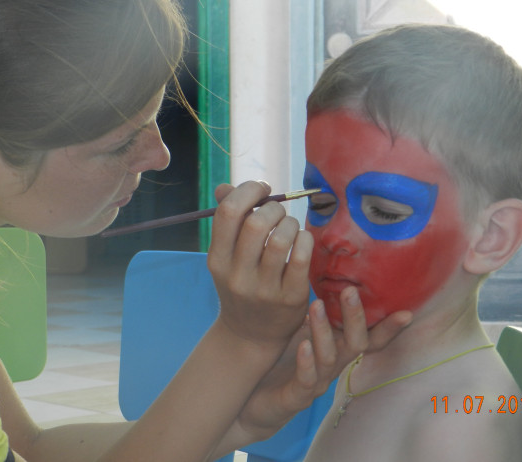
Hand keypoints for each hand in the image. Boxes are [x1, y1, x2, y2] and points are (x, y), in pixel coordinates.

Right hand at [207, 181, 311, 352]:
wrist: (250, 335)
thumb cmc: (240, 284)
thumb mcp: (225, 257)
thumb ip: (227, 221)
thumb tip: (224, 187)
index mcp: (217, 259)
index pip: (228, 212)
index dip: (248, 191)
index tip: (261, 190)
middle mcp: (237, 275)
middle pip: (257, 223)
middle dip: (274, 208)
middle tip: (279, 212)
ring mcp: (264, 289)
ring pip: (282, 238)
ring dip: (291, 223)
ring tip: (290, 227)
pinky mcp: (290, 298)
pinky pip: (301, 256)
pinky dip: (305, 239)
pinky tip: (302, 241)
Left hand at [221, 287, 411, 446]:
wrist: (252, 399)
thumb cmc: (280, 359)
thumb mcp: (300, 329)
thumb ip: (317, 309)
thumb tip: (325, 271)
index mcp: (336, 348)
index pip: (368, 338)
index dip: (388, 329)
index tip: (406, 311)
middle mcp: (331, 366)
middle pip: (354, 344)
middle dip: (355, 318)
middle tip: (350, 291)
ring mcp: (315, 382)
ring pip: (329, 359)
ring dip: (324, 332)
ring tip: (315, 306)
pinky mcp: (295, 397)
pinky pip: (305, 380)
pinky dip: (306, 362)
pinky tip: (302, 345)